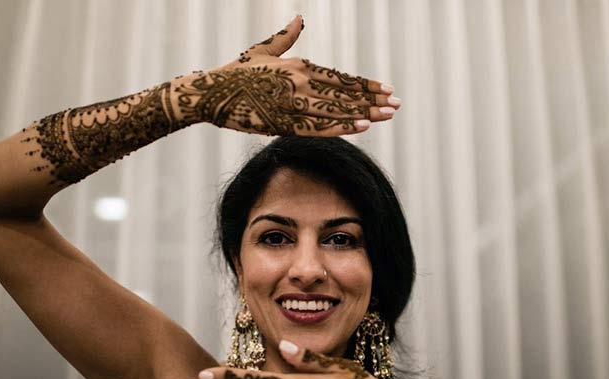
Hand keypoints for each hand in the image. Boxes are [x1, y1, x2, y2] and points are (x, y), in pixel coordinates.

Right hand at [174, 15, 400, 135]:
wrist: (211, 94)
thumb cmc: (236, 71)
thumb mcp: (262, 50)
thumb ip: (286, 38)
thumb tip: (299, 19)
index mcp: (298, 65)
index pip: (340, 77)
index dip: (364, 84)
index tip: (385, 89)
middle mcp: (300, 83)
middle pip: (344, 94)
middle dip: (373, 100)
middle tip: (397, 105)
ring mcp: (293, 104)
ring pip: (337, 110)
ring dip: (364, 114)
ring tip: (387, 116)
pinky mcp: (284, 123)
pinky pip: (319, 127)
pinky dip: (341, 127)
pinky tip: (361, 128)